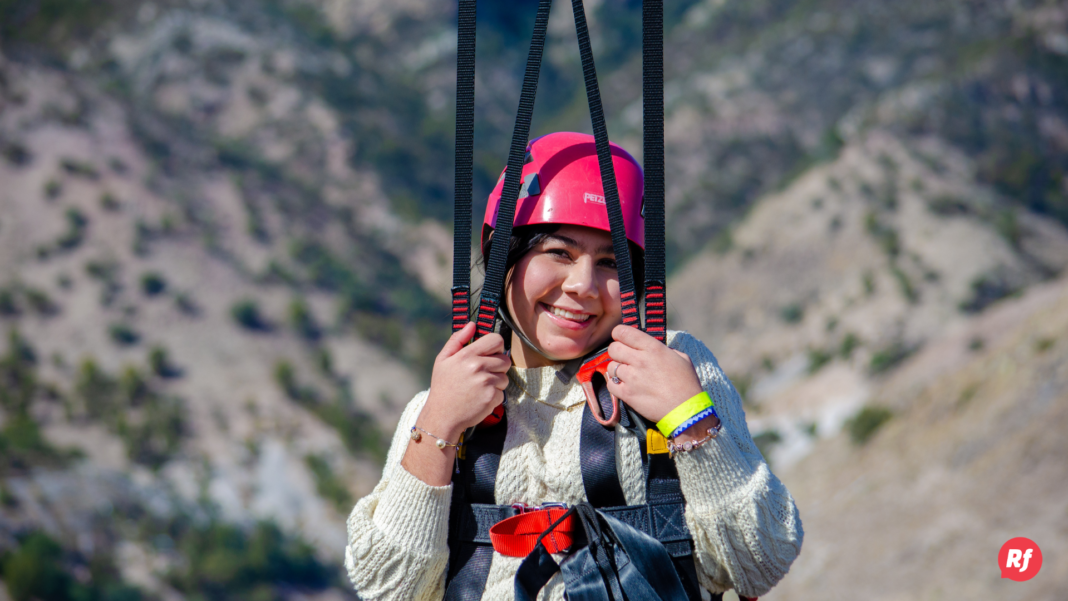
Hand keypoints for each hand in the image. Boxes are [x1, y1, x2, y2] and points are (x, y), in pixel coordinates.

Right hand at [419, 322, 510, 439]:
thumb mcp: (443, 360)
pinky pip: (502, 393)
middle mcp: (478, 367)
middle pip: (505, 359)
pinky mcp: (492, 397)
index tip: (490, 354)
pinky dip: (494, 397)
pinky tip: (479, 399)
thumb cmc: (443, 387)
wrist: (442, 416)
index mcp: (467, 355)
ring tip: (478, 388)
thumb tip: (472, 324)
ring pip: (505, 377)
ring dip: (496, 383)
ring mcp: (486, 382)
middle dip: (497, 367)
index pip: (496, 340)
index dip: (496, 347)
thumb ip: (457, 340)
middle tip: (482, 375)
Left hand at [605, 325, 703, 423]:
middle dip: (616, 351)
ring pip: (611, 366)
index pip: (623, 332)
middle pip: (613, 348)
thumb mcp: (681, 358)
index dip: (619, 334)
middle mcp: (640, 360)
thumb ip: (664, 350)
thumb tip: (653, 349)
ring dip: (617, 369)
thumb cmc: (687, 384)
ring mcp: (631, 377)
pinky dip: (615, 385)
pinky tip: (624, 386)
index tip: (621, 339)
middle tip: (624, 358)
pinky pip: (610, 384)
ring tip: (628, 375)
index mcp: (653, 348)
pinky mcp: (627, 394)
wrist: (685, 410)